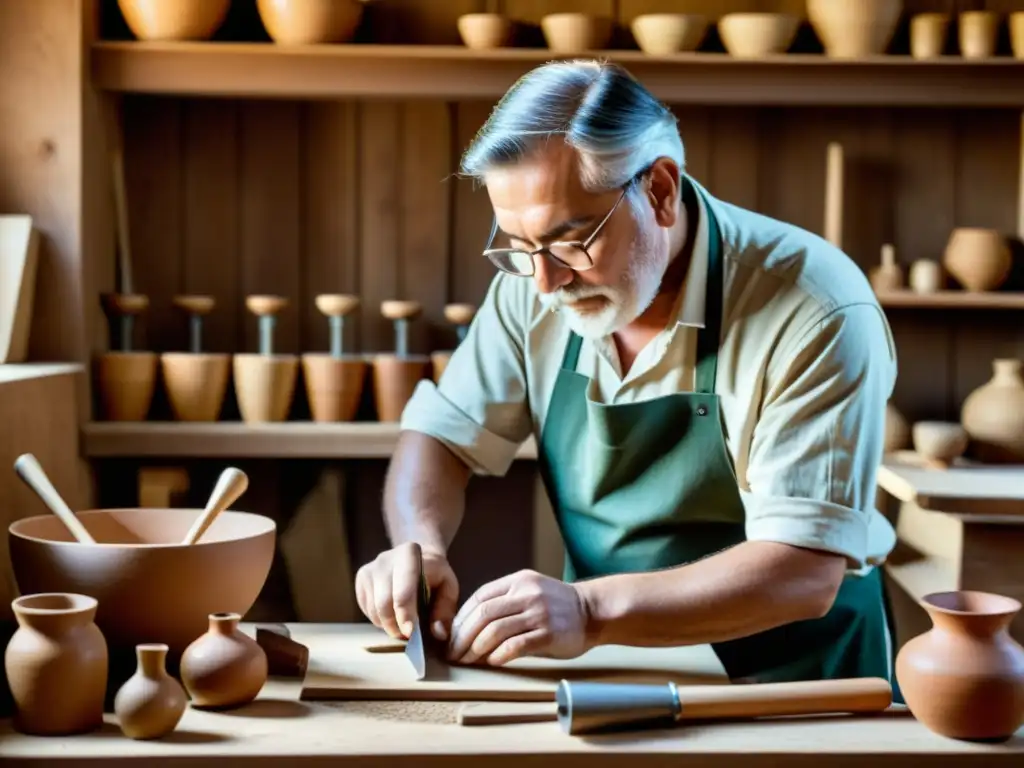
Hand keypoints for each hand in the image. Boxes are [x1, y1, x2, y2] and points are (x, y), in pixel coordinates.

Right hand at [355, 541, 458, 641]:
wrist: (414, 559)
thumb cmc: (434, 576)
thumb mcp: (448, 589)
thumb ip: (445, 611)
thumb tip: (438, 633)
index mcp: (409, 554)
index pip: (403, 592)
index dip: (406, 616)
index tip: (411, 634)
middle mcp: (385, 558)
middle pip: (384, 603)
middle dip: (396, 626)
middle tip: (408, 636)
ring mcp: (370, 568)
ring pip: (374, 609)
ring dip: (388, 625)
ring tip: (403, 627)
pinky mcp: (361, 578)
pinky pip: (366, 609)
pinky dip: (379, 620)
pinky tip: (393, 616)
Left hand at [447, 569, 589, 665]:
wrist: (593, 610)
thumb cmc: (556, 606)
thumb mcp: (530, 591)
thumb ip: (504, 602)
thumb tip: (468, 628)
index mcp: (518, 581)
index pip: (479, 598)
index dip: (461, 619)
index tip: (451, 636)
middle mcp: (526, 594)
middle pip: (483, 615)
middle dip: (462, 637)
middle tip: (454, 654)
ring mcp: (538, 613)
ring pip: (495, 631)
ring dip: (476, 649)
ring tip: (469, 661)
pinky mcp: (548, 633)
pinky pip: (516, 646)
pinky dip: (499, 656)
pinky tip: (492, 662)